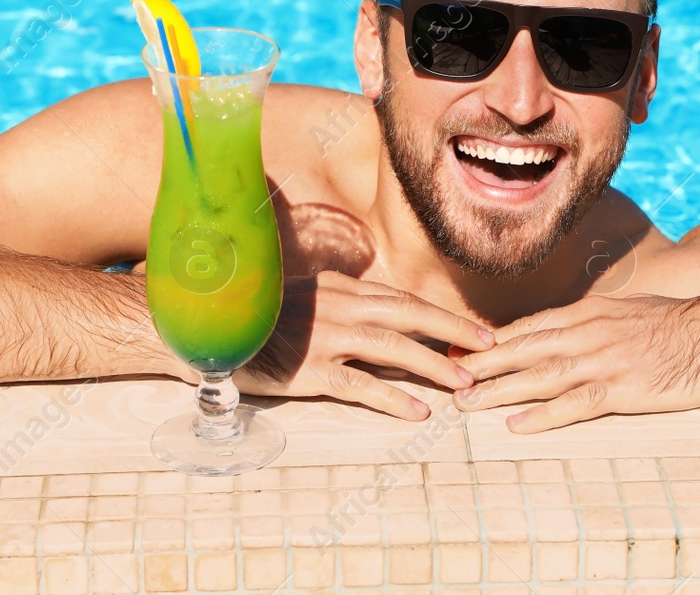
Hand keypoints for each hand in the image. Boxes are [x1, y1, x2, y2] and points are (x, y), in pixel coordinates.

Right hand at [236, 270, 494, 420]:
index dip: (440, 315)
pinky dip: (392, 397)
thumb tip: (390, 323)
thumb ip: (346, 307)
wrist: (210, 329)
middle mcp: (339, 306)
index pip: (402, 299)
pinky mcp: (310, 370)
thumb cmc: (262, 319)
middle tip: (490, 345)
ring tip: (465, 382)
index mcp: (341, 288)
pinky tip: (416, 411)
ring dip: (433, 363)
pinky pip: (359, 384)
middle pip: (409, 313)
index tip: (473, 329)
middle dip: (453, 329)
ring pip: (393, 347)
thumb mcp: (309, 301)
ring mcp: (325, 337)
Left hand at [453, 292, 699, 431]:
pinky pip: (575, 403)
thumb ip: (594, 322)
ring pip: (539, 375)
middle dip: (480, 364)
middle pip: (521, 349)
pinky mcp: (624, 388)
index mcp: (588, 313)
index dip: (489, 341)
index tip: (457, 350)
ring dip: (498, 390)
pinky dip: (543, 415)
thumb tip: (565, 333)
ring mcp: (604, 360)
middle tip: (443, 378)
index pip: (527, 327)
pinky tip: (517, 425)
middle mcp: (588, 332)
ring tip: (465, 404)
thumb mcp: (628, 312)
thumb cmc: (681, 324)